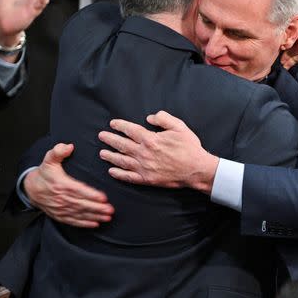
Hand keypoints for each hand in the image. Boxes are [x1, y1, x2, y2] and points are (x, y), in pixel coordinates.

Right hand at [23, 143, 113, 228]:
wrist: (31, 188)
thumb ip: (58, 151)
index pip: (78, 190)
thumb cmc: (44, 173)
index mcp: (61, 184)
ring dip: (94, 216)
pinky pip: (73, 221)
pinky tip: (95, 224)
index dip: (91, 194)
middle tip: (110, 209)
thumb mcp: (49, 159)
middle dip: (97, 208)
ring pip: (80, 214)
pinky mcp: (59, 215)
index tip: (103, 197)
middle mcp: (61, 198)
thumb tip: (69, 146)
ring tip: (107, 217)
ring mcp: (60, 208)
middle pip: (81, 204)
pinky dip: (84, 223)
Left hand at [98, 111, 218, 193]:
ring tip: (102, 153)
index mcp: (150, 139)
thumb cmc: (189, 147)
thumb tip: (149, 118)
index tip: (112, 124)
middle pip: (122, 145)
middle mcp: (144, 153)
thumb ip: (163, 119)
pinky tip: (112, 172)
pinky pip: (129, 177)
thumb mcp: (179, 127)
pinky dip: (119, 174)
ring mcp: (144, 168)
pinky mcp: (147, 179)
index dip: (120, 126)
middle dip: (110, 139)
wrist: (196, 170)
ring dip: (110, 156)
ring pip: (122, 161)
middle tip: (101, 136)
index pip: (130, 130)